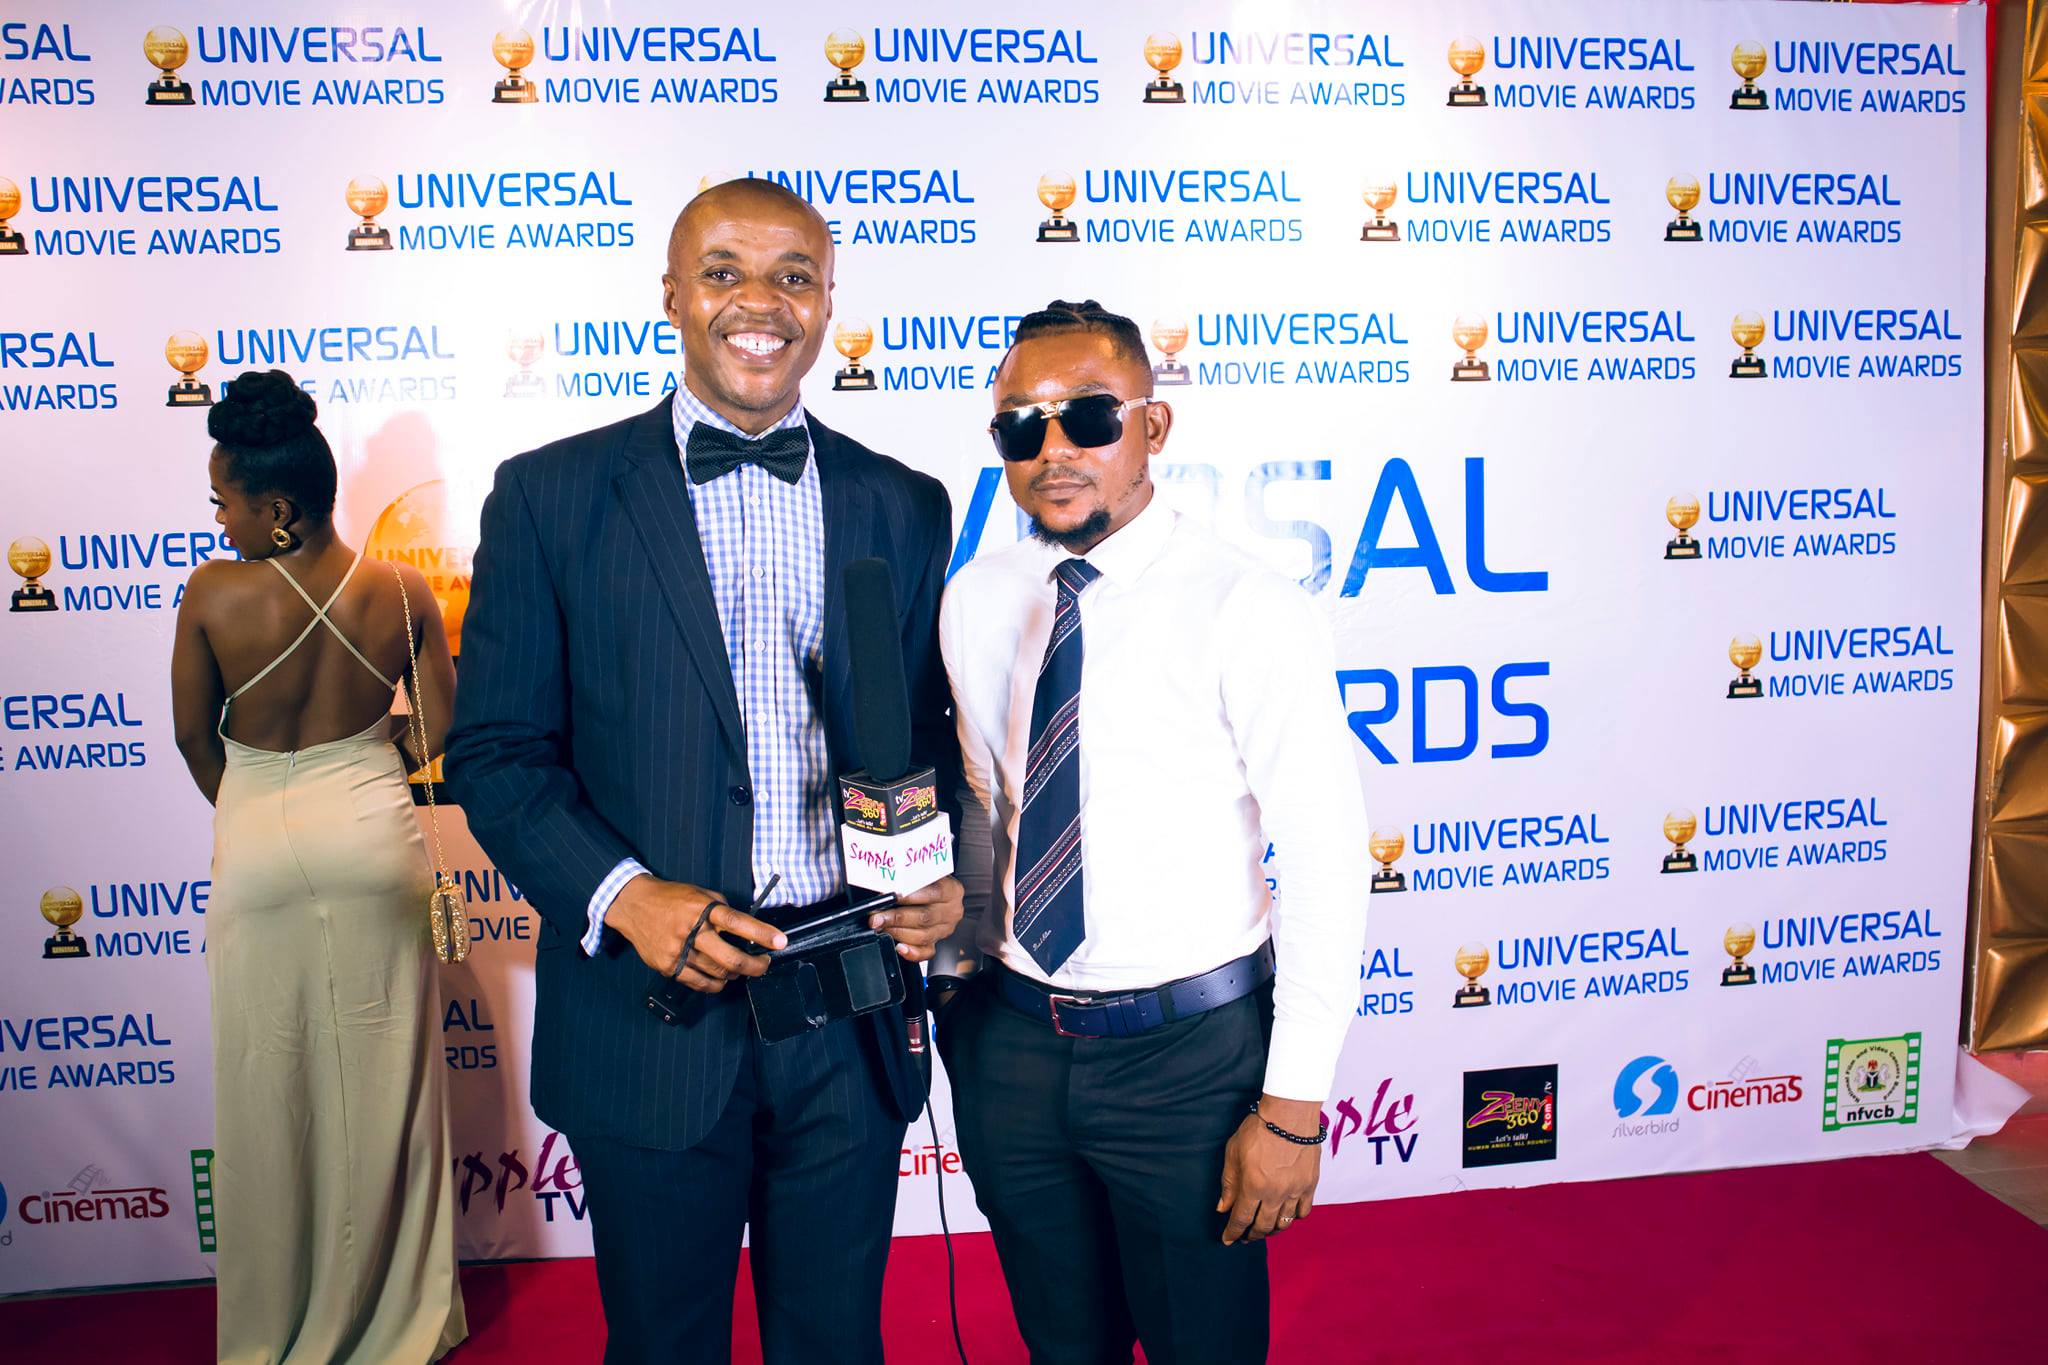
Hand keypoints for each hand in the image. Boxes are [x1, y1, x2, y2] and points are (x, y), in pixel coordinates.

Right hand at [607, 874, 785, 992]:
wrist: (633, 905)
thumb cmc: (671, 898)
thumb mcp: (700, 894)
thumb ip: (722, 910)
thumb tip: (747, 930)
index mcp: (702, 909)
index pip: (737, 922)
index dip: (762, 933)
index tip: (780, 942)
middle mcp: (691, 931)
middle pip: (731, 958)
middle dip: (755, 966)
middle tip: (764, 964)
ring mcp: (678, 951)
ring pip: (717, 974)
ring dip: (735, 974)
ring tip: (738, 967)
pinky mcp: (667, 966)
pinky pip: (699, 984)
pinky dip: (715, 984)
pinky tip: (720, 978)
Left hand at [869, 875, 963, 962]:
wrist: (937, 891)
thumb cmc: (927, 880)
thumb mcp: (922, 872)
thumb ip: (909, 878)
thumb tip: (886, 886)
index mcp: (952, 891)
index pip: (932, 892)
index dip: (909, 896)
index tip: (889, 897)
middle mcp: (951, 911)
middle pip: (924, 917)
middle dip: (896, 917)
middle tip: (876, 917)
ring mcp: (945, 929)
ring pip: (922, 936)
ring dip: (897, 932)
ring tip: (880, 926)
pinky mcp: (937, 942)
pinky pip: (925, 952)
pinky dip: (911, 952)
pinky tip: (899, 947)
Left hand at [1216, 1095, 1323, 1244]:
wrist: (1290, 1114)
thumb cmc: (1258, 1129)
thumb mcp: (1233, 1152)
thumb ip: (1229, 1183)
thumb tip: (1223, 1207)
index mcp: (1253, 1186)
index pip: (1241, 1219)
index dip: (1233, 1232)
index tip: (1228, 1239)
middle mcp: (1275, 1194)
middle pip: (1263, 1226)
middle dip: (1251, 1235)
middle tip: (1245, 1236)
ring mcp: (1295, 1191)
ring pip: (1283, 1223)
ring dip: (1271, 1229)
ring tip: (1264, 1228)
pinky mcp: (1310, 1184)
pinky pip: (1303, 1211)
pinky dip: (1293, 1218)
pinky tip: (1286, 1215)